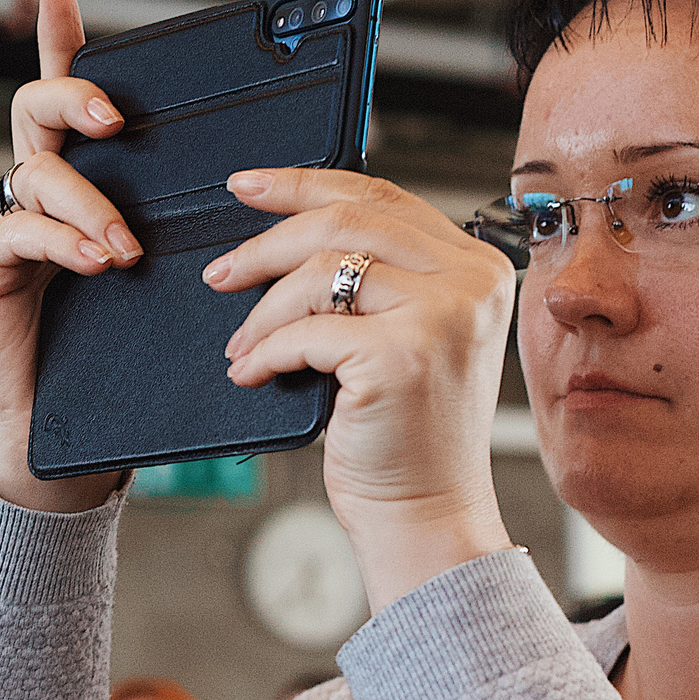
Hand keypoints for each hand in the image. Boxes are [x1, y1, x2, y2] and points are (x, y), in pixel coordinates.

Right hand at [0, 0, 141, 512]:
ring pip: (37, 170)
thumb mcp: (170, 274)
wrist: (71, 433)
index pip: (69, 94)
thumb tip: (281, 183)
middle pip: (38, 108)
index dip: (60, 39)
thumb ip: (192, 223)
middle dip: (76, 97)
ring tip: (123, 248)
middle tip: (116, 120)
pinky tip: (95, 262)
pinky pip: (17, 227)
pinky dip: (62, 240)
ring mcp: (6, 223)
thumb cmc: (126, 351)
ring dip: (89, 201)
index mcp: (83, 180)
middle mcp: (37, 189)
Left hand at [209, 169, 516, 610]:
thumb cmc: (406, 439)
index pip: (383, 196)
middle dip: (268, 241)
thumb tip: (296, 231)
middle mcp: (471, 282)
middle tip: (221, 271)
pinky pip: (307, 330)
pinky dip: (267, 351)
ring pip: (322, 270)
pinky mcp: (403, 355)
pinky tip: (253, 373)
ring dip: (263, 308)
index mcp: (477, 268)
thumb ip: (384, 282)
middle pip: (347, 220)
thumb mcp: (407, 340)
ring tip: (241, 343)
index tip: (246, 186)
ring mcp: (442, 316)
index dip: (306, 183)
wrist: (425, 516)